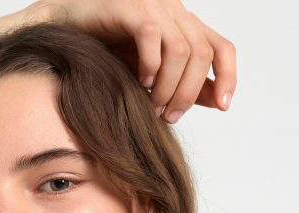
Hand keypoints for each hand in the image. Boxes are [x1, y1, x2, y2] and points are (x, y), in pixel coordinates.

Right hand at [27, 0, 235, 122]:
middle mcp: (175, 12)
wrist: (70, 26)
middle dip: (188, 93)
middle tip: (168, 116)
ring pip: (180, 50)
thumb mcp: (155, 73)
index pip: (221, 47)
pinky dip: (149, 65)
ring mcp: (153, 6)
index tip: (224, 107)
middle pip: (202, 55)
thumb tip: (219, 100)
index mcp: (185, 26)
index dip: (229, 77)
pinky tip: (140, 81)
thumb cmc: (110, 50)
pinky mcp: (128, 8)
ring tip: (152, 105)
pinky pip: (151, 36)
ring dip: (169, 86)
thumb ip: (186, 82)